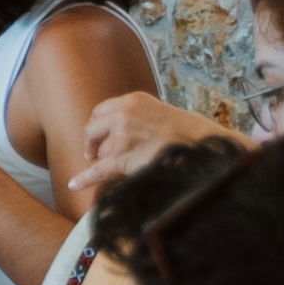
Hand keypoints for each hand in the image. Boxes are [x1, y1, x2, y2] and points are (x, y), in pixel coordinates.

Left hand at [65, 93, 232, 193]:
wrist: (208, 146)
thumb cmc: (192, 134)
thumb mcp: (161, 113)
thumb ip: (138, 118)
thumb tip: (118, 131)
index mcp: (133, 100)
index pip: (100, 112)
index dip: (97, 128)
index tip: (98, 138)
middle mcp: (124, 113)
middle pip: (92, 130)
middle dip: (93, 144)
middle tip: (95, 156)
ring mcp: (124, 135)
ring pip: (101, 152)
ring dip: (108, 161)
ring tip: (129, 166)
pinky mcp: (126, 157)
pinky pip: (101, 169)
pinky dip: (86, 178)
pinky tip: (75, 184)